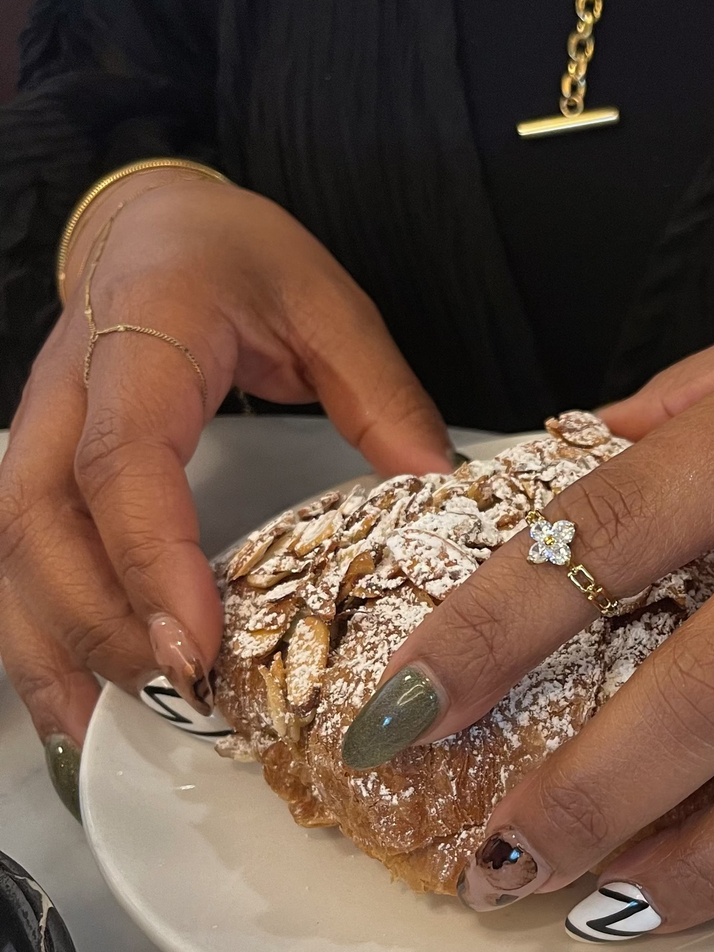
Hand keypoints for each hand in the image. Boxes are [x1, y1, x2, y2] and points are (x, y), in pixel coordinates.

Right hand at [0, 169, 452, 797]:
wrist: (152, 224)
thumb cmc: (237, 257)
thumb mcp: (328, 302)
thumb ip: (379, 391)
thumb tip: (433, 487)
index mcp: (142, 340)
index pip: (124, 463)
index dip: (150, 557)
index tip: (196, 639)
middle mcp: (67, 393)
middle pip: (44, 524)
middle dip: (100, 623)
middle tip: (176, 695)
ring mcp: (39, 430)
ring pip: (11, 552)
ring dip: (52, 646)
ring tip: (104, 728)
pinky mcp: (39, 464)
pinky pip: (14, 558)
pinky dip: (36, 632)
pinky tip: (72, 695)